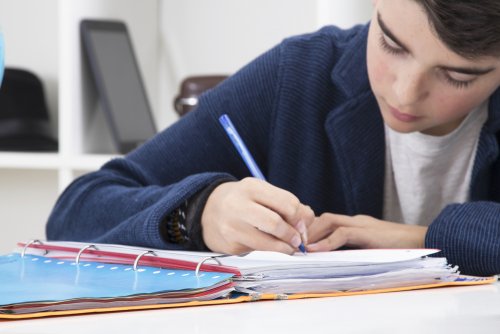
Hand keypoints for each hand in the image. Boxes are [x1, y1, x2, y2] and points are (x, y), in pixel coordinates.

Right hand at [201, 177, 313, 253]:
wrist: (207, 211)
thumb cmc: (244, 201)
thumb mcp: (262, 193)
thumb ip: (286, 203)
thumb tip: (309, 220)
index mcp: (252, 187)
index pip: (287, 203)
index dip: (300, 218)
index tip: (303, 226)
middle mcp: (239, 205)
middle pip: (276, 223)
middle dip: (292, 235)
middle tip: (298, 241)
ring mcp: (232, 227)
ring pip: (267, 243)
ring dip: (284, 248)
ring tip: (289, 248)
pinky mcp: (230, 245)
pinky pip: (257, 251)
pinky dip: (269, 252)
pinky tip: (271, 248)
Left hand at [306, 213, 427, 250]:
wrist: (424, 241)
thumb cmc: (399, 249)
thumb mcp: (372, 249)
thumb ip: (355, 250)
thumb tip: (334, 260)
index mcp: (357, 224)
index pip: (327, 220)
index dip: (311, 228)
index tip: (299, 241)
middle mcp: (357, 221)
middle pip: (324, 218)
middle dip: (307, 229)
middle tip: (294, 244)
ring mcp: (363, 224)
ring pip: (330, 221)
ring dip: (313, 233)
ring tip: (301, 247)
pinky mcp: (368, 232)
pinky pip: (343, 234)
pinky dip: (327, 241)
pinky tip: (316, 250)